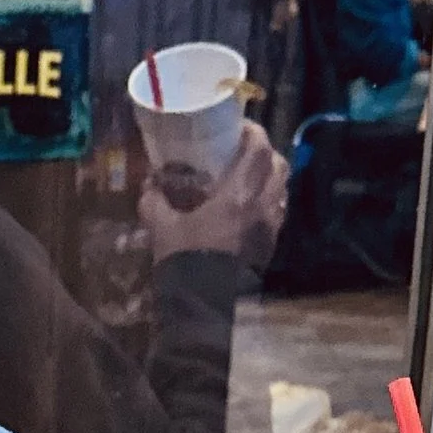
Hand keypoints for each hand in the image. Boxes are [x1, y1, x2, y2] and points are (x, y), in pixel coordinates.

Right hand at [140, 121, 289, 271]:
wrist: (202, 306)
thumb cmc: (184, 261)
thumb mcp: (161, 228)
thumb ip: (155, 201)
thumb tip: (149, 185)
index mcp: (239, 196)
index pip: (259, 150)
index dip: (253, 132)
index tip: (239, 126)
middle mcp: (262, 207)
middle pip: (280, 166)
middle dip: (266, 152)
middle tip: (245, 150)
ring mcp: (270, 228)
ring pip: (282, 190)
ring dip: (270, 177)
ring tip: (249, 177)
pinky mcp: (269, 246)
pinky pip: (276, 213)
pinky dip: (268, 202)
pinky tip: (248, 207)